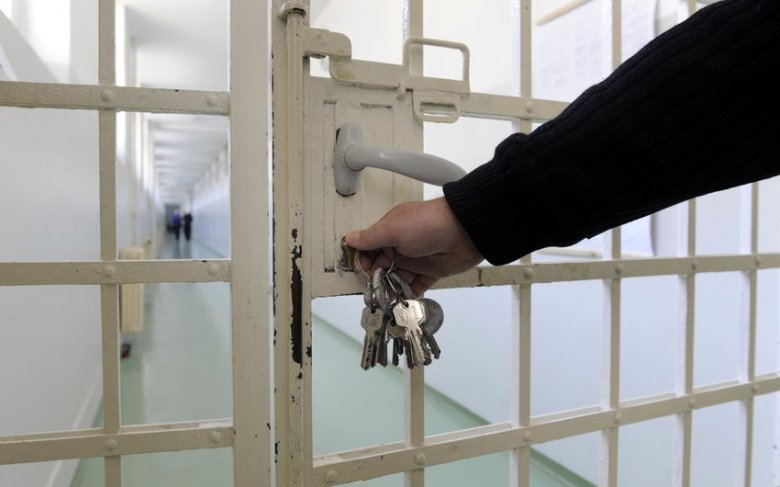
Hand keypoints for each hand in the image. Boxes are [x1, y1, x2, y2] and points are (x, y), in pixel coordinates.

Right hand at [345, 197, 482, 294]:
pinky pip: (416, 285)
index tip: (363, 271)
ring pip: (398, 277)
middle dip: (376, 277)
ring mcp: (417, 259)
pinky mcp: (431, 271)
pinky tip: (401, 302)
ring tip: (386, 300)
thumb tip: (349, 238)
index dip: (364, 259)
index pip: (370, 247)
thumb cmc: (426, 225)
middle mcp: (402, 244)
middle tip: (374, 289)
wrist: (465, 230)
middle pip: (382, 265)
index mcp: (390, 230)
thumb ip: (371, 238)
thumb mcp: (393, 229)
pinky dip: (408, 294)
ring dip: (390, 288)